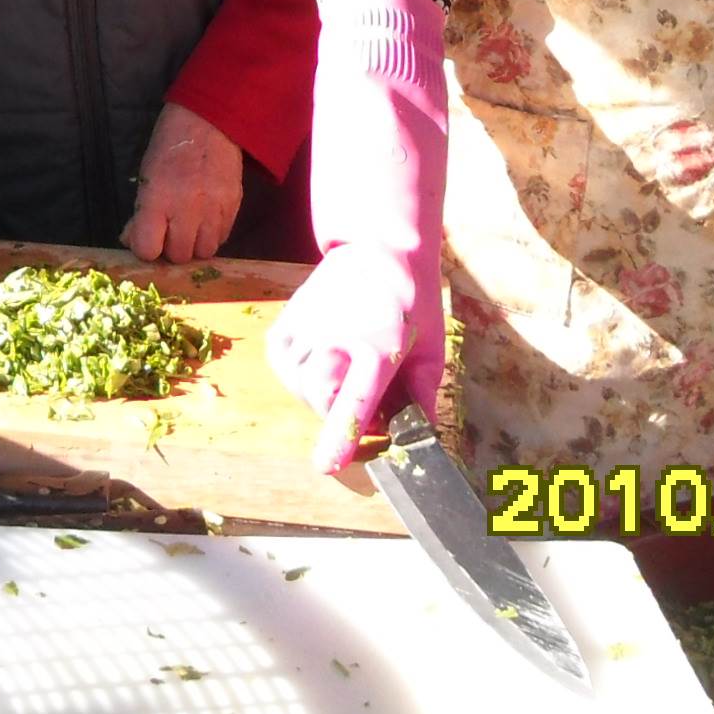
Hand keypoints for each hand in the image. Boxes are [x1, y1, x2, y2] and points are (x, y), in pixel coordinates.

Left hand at [121, 102, 241, 263]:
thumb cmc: (169, 146)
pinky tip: (205, 218)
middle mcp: (187, 209)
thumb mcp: (146, 176)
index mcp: (157, 199)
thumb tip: (132, 240)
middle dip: (171, 248)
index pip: (148, 249)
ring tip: (190, 227)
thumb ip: (141, 212)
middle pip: (179, 255)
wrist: (209, 121)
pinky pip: (222, 237)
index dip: (146, 248)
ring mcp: (214, 209)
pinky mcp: (234, 206)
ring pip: (204, 252)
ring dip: (194, 244)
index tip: (148, 239)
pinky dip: (212, 234)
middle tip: (169, 231)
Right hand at [268, 243, 443, 473]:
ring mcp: (308, 327)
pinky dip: (293, 373)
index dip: (341, 437)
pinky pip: (281, 361)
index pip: (356, 402)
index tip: (326, 466)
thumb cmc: (412, 299)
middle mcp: (337, 340)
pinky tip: (313, 365)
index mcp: (377, 349)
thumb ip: (425, 391)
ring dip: (315, 395)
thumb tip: (423, 429)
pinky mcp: (290, 319)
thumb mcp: (432, 345)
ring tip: (336, 379)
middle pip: (319, 399)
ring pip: (297, 383)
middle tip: (353, 402)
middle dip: (333, 414)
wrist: (379, 247)